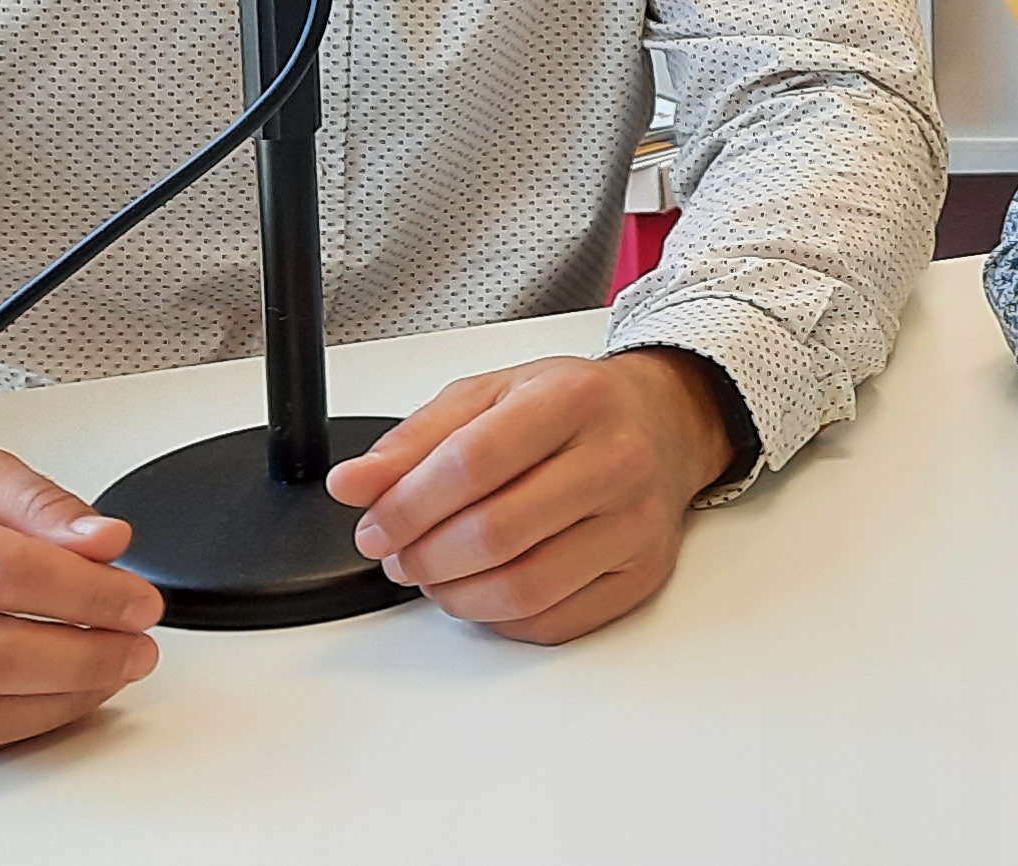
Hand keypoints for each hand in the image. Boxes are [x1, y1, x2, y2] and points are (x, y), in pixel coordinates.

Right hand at [0, 449, 162, 758]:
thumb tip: (107, 542)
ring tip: (108, 672)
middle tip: (137, 646)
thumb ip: (38, 503)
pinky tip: (55, 696)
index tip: (140, 602)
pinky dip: (19, 725)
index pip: (4, 574)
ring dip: (63, 700)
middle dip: (88, 658)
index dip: (87, 595)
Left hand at [323, 349, 736, 643]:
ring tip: (435, 575)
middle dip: (424, 556)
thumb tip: (354, 485)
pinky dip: (499, 618)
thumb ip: (415, 438)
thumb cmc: (573, 409)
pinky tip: (483, 591)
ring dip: (456, 596)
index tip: (374, 525)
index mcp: (572, 399)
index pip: (470, 464)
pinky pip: (553, 622)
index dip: (406, 506)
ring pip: (524, 589)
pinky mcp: (642, 575)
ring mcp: (635, 524)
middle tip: (399, 556)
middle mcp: (615, 460)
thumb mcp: (490, 394)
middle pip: (494, 534)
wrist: (663, 424)